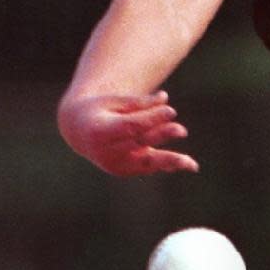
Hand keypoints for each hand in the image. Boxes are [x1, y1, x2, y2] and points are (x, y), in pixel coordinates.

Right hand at [57, 91, 198, 176]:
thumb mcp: (114, 101)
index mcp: (100, 132)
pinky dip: (166, 164)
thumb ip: (139, 103)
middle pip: (139, 142)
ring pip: (146, 161)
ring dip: (170, 160)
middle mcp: (107, 152)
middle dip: (161, 135)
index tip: (171, 110)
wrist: (78, 130)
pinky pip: (148, 166)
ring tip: (192, 164)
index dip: (151, 119)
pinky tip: (187, 164)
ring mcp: (115, 164)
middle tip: (182, 130)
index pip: (131, 126)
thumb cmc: (99, 109)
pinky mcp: (123, 171)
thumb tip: (164, 98)